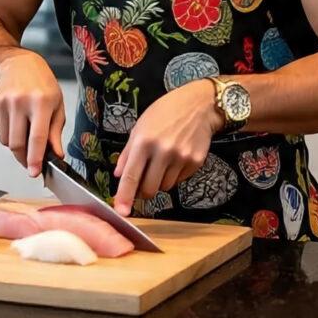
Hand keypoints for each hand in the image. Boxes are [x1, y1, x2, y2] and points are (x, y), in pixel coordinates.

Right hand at [0, 51, 65, 176]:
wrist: (18, 65)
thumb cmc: (42, 87)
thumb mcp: (57, 106)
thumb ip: (55, 132)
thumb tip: (56, 156)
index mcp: (40, 101)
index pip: (37, 137)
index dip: (35, 158)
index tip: (34, 173)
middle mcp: (19, 101)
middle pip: (17, 143)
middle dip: (23, 158)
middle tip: (30, 162)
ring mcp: (2, 102)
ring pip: (5, 140)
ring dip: (15, 143)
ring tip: (24, 128)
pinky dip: (5, 132)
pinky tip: (13, 119)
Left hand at [112, 78, 221, 215]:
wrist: (198, 106)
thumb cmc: (164, 113)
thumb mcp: (139, 127)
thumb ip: (127, 153)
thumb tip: (118, 175)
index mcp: (144, 141)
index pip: (131, 175)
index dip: (125, 196)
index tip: (120, 211)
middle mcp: (163, 151)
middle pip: (149, 189)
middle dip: (143, 192)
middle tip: (142, 182)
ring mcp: (181, 158)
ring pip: (165, 187)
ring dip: (159, 182)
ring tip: (161, 162)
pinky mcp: (195, 163)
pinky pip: (179, 180)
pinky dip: (173, 175)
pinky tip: (174, 159)